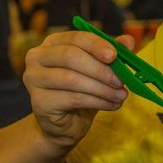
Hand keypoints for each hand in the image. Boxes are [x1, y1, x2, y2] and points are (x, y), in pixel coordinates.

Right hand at [23, 31, 130, 149]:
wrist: (65, 125)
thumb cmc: (83, 91)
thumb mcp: (100, 70)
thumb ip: (113, 54)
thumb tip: (128, 40)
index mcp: (53, 42)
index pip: (76, 37)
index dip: (97, 45)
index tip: (115, 56)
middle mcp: (37, 57)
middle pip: (71, 56)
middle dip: (101, 69)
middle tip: (121, 81)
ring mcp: (34, 79)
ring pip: (72, 79)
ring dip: (102, 88)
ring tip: (121, 96)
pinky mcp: (38, 101)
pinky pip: (72, 98)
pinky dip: (97, 101)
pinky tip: (112, 105)